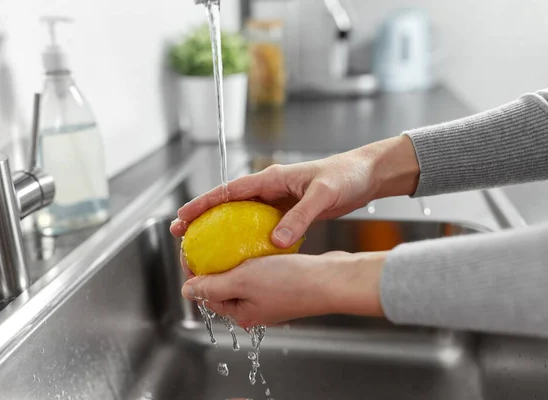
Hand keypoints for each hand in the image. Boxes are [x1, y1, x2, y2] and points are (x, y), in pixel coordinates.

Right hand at [170, 136, 418, 247]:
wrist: (366, 176)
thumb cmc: (346, 176)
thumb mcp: (323, 195)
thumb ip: (300, 217)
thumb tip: (276, 243)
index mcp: (271, 178)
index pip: (228, 191)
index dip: (203, 204)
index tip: (182, 217)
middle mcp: (269, 188)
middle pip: (227, 205)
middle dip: (202, 219)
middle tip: (182, 237)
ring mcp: (277, 201)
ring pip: (240, 217)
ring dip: (221, 231)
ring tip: (204, 249)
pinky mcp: (287, 212)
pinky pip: (260, 227)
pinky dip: (247, 239)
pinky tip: (242, 255)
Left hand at [180, 251, 386, 327]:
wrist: (332, 280)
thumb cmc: (290, 282)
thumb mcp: (242, 281)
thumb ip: (212, 286)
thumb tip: (186, 291)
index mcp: (241, 313)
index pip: (205, 292)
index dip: (193, 270)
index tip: (189, 248)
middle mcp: (254, 308)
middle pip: (221, 284)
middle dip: (211, 262)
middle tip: (206, 238)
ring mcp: (270, 296)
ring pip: (241, 275)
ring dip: (232, 257)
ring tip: (226, 236)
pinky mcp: (284, 283)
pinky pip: (260, 268)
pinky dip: (253, 255)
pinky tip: (253, 239)